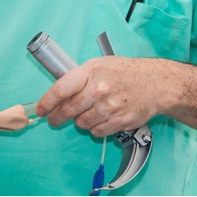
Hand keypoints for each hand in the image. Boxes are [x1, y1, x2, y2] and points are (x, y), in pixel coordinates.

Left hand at [36, 56, 165, 136]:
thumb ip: (77, 78)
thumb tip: (56, 93)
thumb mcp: (98, 65)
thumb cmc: (124, 72)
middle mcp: (99, 90)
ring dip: (79, 121)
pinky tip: (100, 117)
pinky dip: (94, 127)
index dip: (47, 102)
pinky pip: (96, 131)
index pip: (60, 90)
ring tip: (88, 112)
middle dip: (57, 117)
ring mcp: (109, 107)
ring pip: (81, 123)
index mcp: (90, 72)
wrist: (155, 83)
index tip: (41, 110)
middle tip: (54, 119)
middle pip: (68, 110)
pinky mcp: (119, 121)